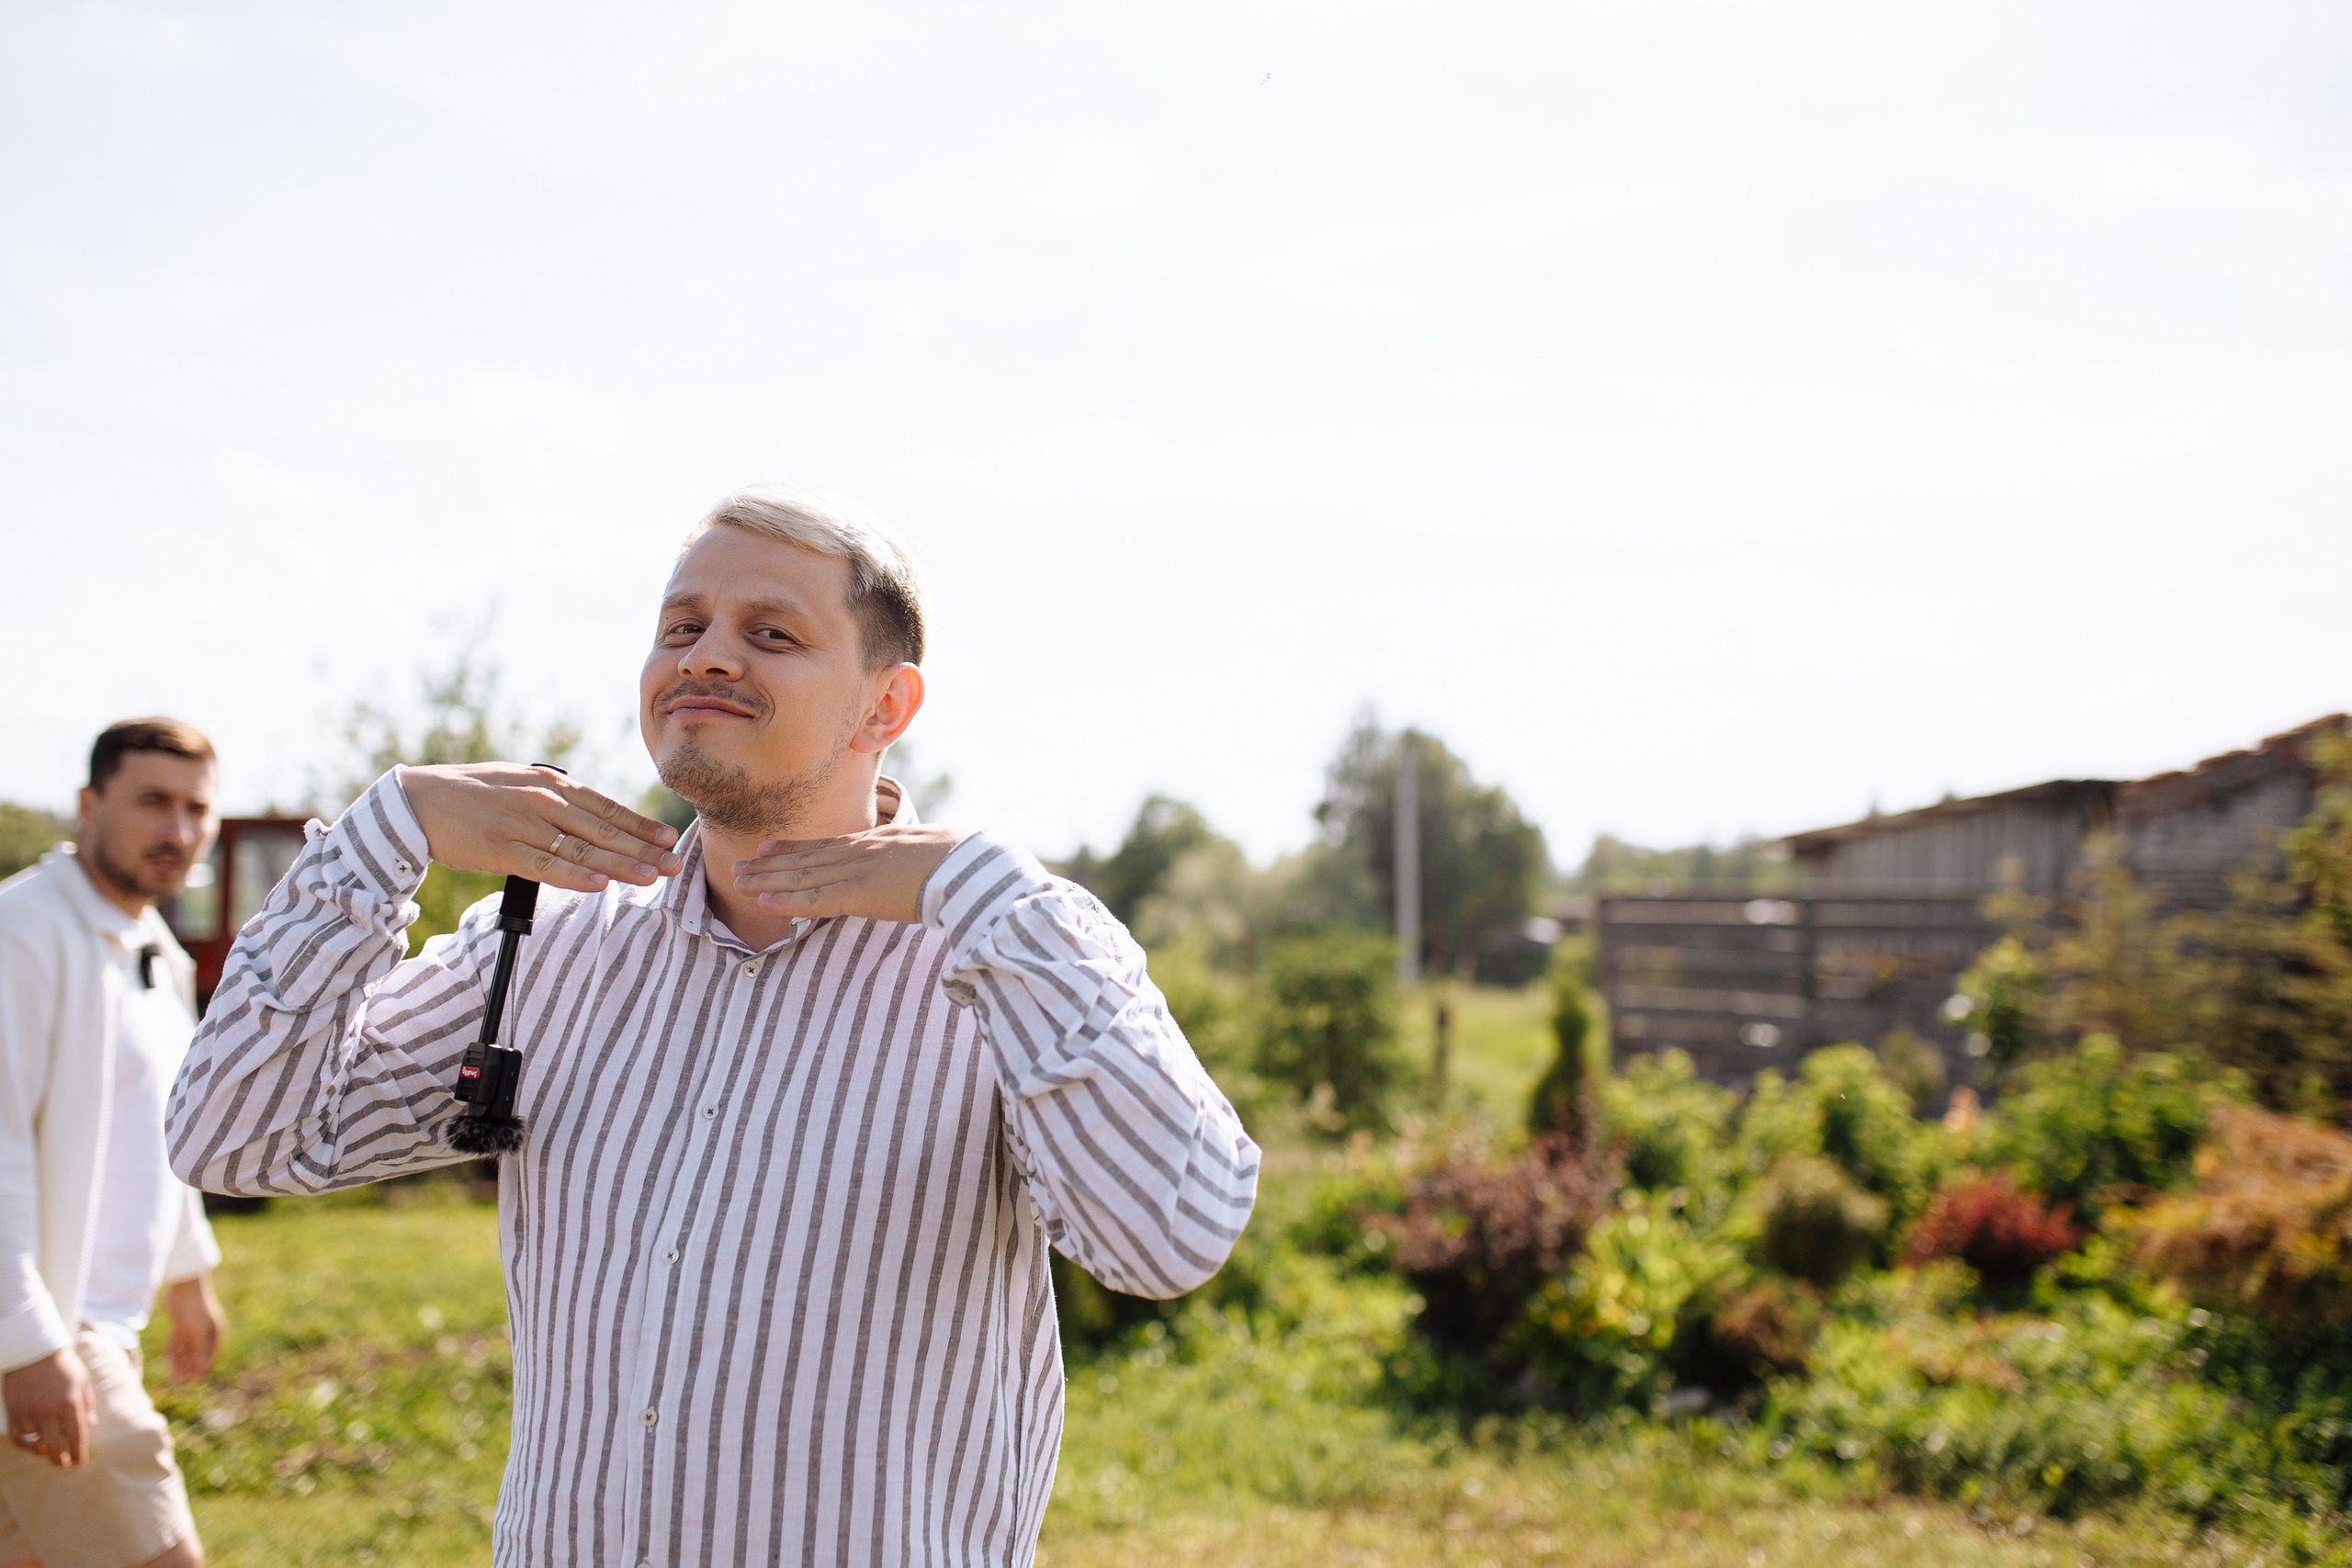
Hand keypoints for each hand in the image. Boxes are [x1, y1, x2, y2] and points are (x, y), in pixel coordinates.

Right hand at [2, 1348, 90, 1467]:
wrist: (33, 1351)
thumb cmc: (62, 1366)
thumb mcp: (82, 1381)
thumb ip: (87, 1404)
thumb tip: (90, 1425)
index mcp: (70, 1404)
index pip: (76, 1438)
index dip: (78, 1454)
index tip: (80, 1463)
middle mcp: (50, 1412)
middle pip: (55, 1448)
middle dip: (61, 1461)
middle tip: (64, 1465)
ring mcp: (29, 1414)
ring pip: (36, 1445)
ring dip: (43, 1452)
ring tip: (49, 1453)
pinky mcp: (14, 1413)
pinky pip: (19, 1438)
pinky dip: (25, 1445)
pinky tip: (33, 1444)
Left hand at [166, 1275, 223, 1381]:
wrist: (183, 1287)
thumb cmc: (196, 1307)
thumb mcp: (198, 1331)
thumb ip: (200, 1350)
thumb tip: (203, 1368)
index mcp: (214, 1333)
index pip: (210, 1355)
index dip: (203, 1368)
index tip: (197, 1382)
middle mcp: (203, 1333)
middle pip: (196, 1354)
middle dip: (189, 1368)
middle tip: (182, 1382)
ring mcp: (191, 1329)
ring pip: (185, 1350)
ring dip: (180, 1363)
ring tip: (175, 1376)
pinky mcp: (180, 1326)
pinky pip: (177, 1343)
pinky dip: (173, 1352)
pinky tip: (169, 1360)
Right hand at [396, 762, 683, 893]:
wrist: (418, 801)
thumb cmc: (472, 795)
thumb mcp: (520, 784)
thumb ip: (556, 800)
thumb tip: (592, 818)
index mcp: (551, 784)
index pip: (606, 807)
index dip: (639, 824)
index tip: (668, 838)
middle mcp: (543, 801)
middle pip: (602, 829)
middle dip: (642, 848)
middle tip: (674, 864)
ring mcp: (523, 824)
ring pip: (581, 848)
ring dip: (620, 864)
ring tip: (650, 877)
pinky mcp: (500, 848)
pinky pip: (545, 865)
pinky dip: (574, 875)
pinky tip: (599, 884)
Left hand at [732, 824, 971, 924]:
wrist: (968, 865)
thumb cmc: (961, 862)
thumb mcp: (930, 853)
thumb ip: (911, 860)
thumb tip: (915, 871)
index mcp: (877, 842)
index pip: (826, 845)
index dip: (794, 847)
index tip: (768, 847)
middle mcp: (859, 852)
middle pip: (805, 858)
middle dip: (770, 864)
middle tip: (739, 866)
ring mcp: (857, 871)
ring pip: (801, 876)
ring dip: (767, 881)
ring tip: (738, 882)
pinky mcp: (858, 894)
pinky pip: (814, 899)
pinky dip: (787, 900)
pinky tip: (765, 902)